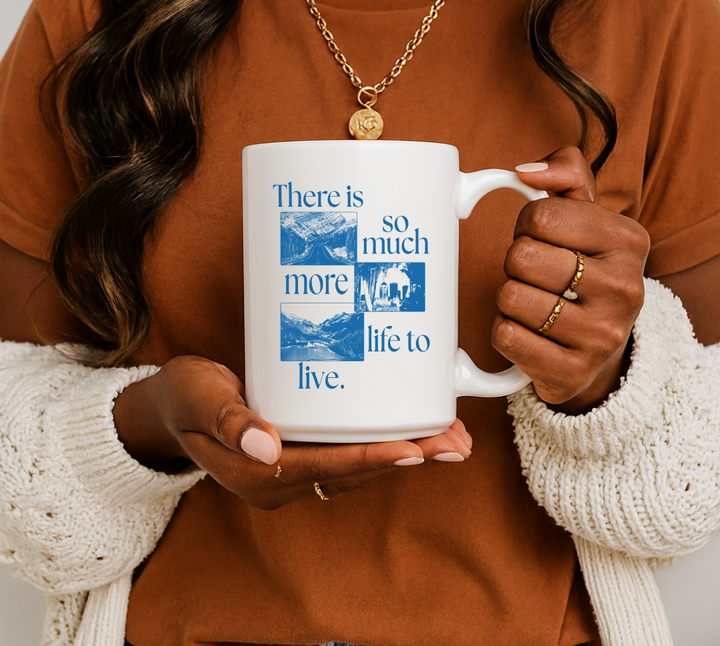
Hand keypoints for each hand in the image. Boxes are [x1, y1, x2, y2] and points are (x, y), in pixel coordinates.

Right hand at [113, 355, 472, 508]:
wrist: (171, 407)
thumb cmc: (184, 397)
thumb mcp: (199, 397)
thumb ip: (229, 420)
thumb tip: (266, 448)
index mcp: (257, 476)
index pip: (326, 468)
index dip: (373, 458)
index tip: (416, 450)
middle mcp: (280, 481)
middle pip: (353, 470)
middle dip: (408, 457)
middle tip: (456, 442)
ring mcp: (291, 470)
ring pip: (356, 464)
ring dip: (404, 451)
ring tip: (450, 437)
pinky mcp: (298, 452)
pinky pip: (346, 452)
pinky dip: (381, 441)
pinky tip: (410, 426)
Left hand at [492, 146, 649, 413]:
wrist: (597, 348)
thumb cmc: (582, 267)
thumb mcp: (583, 212)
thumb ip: (564, 170)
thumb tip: (526, 171)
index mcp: (628, 240)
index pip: (539, 216)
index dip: (526, 226)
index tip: (542, 239)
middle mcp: (625, 288)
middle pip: (521, 257)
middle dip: (516, 263)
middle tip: (537, 275)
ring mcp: (603, 335)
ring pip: (510, 297)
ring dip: (509, 299)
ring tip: (536, 303)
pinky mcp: (573, 372)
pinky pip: (506, 336)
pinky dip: (506, 331)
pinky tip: (531, 333)